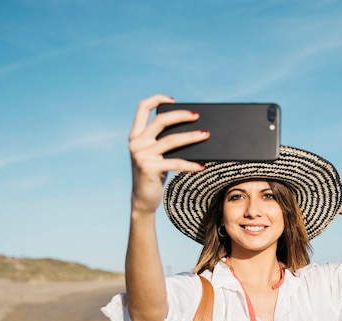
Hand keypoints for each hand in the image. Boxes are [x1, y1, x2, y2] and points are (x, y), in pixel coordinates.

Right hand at [128, 94, 209, 213]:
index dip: (157, 99)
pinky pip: (176, 162)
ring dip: (191, 137)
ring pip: (171, 140)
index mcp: (135, 135)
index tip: (173, 100)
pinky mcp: (149, 168)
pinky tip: (202, 165)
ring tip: (206, 135)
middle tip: (197, 116)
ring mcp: (141, 155)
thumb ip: (163, 142)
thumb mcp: (155, 155)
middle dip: (180, 115)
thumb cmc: (153, 174)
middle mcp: (136, 143)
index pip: (142, 108)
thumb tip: (192, 130)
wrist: (143, 199)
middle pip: (160, 120)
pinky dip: (191, 164)